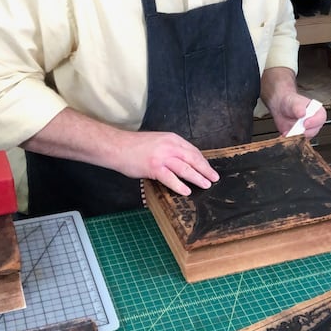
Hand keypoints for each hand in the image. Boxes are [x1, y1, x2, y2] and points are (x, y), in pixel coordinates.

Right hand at [22, 109, 218, 197]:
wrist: (116, 146)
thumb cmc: (134, 146)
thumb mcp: (157, 142)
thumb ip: (170, 150)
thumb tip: (182, 162)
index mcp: (172, 139)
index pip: (192, 150)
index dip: (202, 161)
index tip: (209, 168)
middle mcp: (170, 146)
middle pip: (193, 159)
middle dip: (205, 169)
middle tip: (214, 178)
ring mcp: (162, 157)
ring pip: (185, 168)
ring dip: (198, 177)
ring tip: (206, 185)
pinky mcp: (154, 167)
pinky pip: (171, 178)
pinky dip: (180, 185)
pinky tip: (186, 191)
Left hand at [272, 93, 326, 138]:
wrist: (280, 109)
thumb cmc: (290, 103)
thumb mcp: (294, 102)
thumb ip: (298, 107)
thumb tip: (302, 113)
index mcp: (317, 112)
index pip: (321, 118)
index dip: (314, 122)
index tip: (305, 123)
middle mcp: (314, 122)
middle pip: (314, 131)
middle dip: (303, 132)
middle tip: (295, 129)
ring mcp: (307, 131)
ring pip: (306, 138)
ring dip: (296, 136)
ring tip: (288, 131)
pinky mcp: (300, 137)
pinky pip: (298, 141)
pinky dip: (291, 139)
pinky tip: (286, 134)